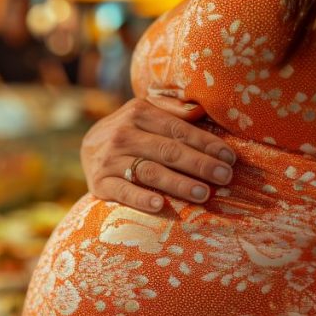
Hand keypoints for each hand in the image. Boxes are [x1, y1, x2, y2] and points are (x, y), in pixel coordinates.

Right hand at [80, 96, 236, 212]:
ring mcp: (109, 159)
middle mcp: (122, 134)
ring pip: (150, 171)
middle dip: (199, 164)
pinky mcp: (99, 183)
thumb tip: (199, 110)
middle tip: (225, 177)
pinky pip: (123, 192)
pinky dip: (141, 198)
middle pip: (168, 150)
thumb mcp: (145, 112)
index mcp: (138, 112)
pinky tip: (160, 205)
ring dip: (178, 183)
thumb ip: (171, 110)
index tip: (229, 158)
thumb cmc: (129, 131)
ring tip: (203, 194)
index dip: (206, 144)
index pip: (178, 130)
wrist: (86, 149)